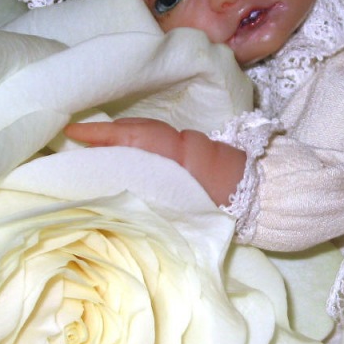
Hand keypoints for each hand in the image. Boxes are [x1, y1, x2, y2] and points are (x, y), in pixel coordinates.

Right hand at [65, 118, 246, 207]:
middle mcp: (184, 142)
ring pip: (148, 135)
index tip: (73, 133)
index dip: (104, 135)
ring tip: (92, 149)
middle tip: (74, 140)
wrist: (270, 199)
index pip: (137, 138)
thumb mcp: (191, 212)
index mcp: (182, 155)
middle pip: (139, 131)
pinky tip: (123, 157)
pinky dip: (138, 146)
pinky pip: (158, 143)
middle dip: (106, 134)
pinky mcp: (194, 149)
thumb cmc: (230, 210)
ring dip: (121, 140)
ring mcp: (190, 142)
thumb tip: (119, 201)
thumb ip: (157, 202)